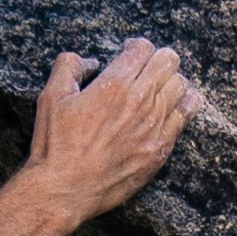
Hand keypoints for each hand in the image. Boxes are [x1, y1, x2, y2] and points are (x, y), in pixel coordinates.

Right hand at [25, 33, 189, 228]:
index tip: (129, 53)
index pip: (143, 48)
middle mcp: (140, 102)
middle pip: (168, 61)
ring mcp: (154, 126)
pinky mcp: (161, 148)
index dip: (135, 47)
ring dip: (172, 80)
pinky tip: (179, 104)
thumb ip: (68, 66)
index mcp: (114, 85)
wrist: (66, 189)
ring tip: (162, 86)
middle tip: (148, 67)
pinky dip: (185, 105)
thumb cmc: (55, 144)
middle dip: (158, 58)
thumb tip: (89, 61)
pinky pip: (186, 116)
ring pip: (181, 86)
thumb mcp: (50, 96)